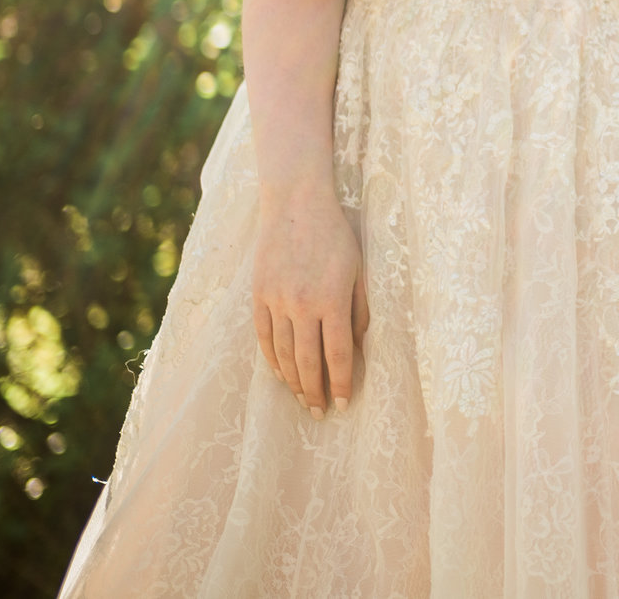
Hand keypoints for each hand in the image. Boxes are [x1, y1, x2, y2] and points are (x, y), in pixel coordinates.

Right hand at [251, 176, 368, 415]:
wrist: (296, 205)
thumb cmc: (336, 235)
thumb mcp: (359, 269)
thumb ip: (360, 309)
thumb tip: (360, 346)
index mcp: (332, 299)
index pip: (338, 354)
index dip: (342, 382)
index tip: (345, 404)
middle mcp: (301, 305)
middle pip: (308, 361)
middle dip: (316, 392)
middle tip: (322, 413)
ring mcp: (276, 301)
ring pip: (284, 354)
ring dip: (294, 382)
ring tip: (304, 400)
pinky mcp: (258, 296)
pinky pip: (264, 338)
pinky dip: (273, 361)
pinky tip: (282, 375)